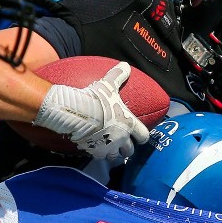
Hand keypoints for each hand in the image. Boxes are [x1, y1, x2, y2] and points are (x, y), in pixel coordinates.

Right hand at [34, 62, 149, 160]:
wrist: (77, 112)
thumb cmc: (97, 99)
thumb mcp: (109, 85)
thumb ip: (118, 76)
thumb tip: (125, 65)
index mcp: (129, 124)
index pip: (143, 136)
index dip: (142, 137)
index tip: (139, 137)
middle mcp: (122, 138)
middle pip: (130, 151)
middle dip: (127, 148)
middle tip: (122, 144)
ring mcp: (109, 146)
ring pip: (115, 157)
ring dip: (113, 153)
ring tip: (108, 148)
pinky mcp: (95, 151)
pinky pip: (99, 157)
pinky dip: (98, 154)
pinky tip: (93, 148)